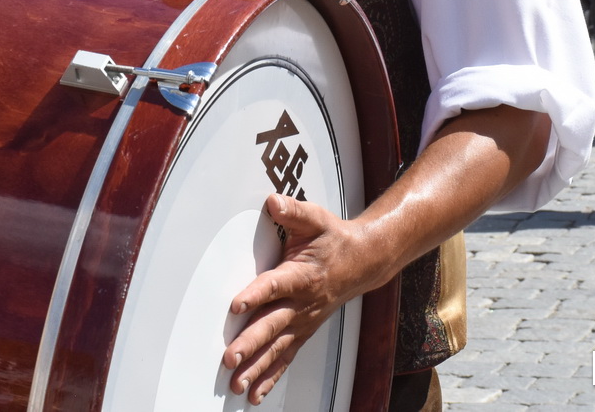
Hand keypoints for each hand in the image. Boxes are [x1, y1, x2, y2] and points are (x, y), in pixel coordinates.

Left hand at [225, 194, 372, 403]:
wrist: (364, 262)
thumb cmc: (334, 240)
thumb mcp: (316, 219)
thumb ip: (293, 212)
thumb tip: (273, 202)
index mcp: (302, 275)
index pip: (275, 285)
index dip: (256, 294)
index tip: (236, 305)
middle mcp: (302, 303)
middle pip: (273, 325)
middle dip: (251, 343)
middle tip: (231, 357)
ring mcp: (303, 322)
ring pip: (278, 348)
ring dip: (257, 367)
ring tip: (237, 384)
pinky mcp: (303, 332)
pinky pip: (286, 358)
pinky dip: (270, 378)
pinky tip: (253, 393)